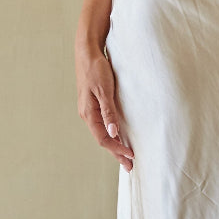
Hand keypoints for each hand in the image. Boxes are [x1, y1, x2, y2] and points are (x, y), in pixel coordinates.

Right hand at [76, 48, 134, 171]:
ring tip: (125, 156)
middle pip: (103, 139)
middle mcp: (87, 114)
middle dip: (116, 153)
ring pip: (102, 133)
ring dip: (114, 145)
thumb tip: (113, 132)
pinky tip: (118, 137)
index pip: (104, 138)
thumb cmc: (96, 69)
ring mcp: (89, 109)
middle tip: (129, 166)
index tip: (131, 156)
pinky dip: (111, 134)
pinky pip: (102, 124)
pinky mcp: (93, 104)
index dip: (117, 150)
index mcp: (88, 113)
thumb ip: (108, 112)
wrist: (87, 52)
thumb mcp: (105, 90)